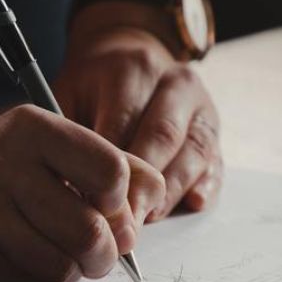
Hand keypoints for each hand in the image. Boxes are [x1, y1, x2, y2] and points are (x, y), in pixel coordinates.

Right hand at [0, 105, 165, 281]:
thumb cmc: (7, 168)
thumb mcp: (56, 147)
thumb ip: (116, 165)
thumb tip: (150, 206)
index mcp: (32, 128)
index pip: (110, 171)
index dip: (121, 202)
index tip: (109, 207)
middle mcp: (2, 164)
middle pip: (89, 231)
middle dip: (105, 253)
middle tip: (99, 252)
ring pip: (60, 266)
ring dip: (73, 271)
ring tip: (63, 255)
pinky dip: (41, 281)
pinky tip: (28, 260)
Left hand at [54, 26, 223, 218]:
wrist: (130, 58)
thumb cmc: (92, 88)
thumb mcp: (68, 94)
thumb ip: (67, 134)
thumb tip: (66, 187)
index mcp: (134, 69)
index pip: (124, 122)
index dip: (108, 167)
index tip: (92, 202)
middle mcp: (175, 83)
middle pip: (163, 138)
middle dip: (142, 186)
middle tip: (122, 223)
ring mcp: (201, 107)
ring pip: (194, 152)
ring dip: (170, 192)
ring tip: (147, 220)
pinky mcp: (214, 131)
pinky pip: (215, 162)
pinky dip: (206, 186)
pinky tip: (192, 204)